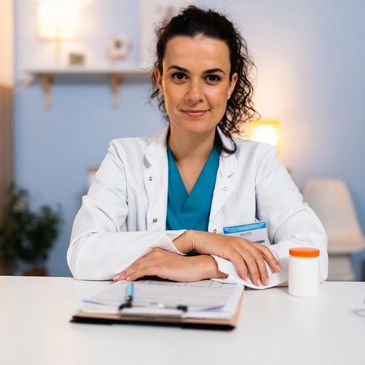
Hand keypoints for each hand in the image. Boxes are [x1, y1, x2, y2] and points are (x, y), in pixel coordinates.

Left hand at [112, 248, 226, 281]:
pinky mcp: (159, 265)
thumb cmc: (185, 267)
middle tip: (117, 277)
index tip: (123, 272)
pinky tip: (129, 278)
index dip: (131, 267)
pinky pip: (143, 270)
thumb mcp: (170, 266)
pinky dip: (134, 274)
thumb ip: (159, 268)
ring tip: (119, 279)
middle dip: (126, 270)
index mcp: (158, 252)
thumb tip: (150, 276)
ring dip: (127, 273)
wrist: (197, 265)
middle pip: (137, 262)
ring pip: (138, 266)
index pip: (141, 260)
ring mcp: (157, 258)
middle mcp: (156, 253)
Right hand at [174, 231, 279, 285]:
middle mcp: (242, 242)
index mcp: (244, 242)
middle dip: (264, 270)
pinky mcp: (227, 248)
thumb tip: (249, 268)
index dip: (272, 259)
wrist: (201, 239)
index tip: (276, 269)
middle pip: (259, 256)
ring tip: (257, 282)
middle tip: (266, 281)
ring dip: (255, 272)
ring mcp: (235, 244)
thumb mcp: (231, 248)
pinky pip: (239, 260)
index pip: (263, 249)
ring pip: (251, 259)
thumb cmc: (215, 246)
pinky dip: (243, 270)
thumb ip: (241, 255)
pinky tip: (245, 278)